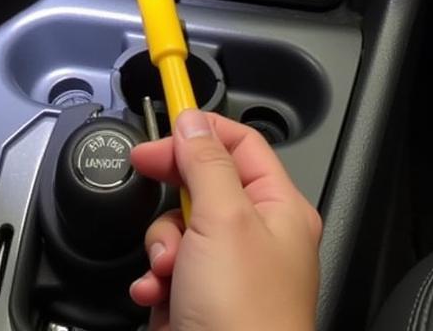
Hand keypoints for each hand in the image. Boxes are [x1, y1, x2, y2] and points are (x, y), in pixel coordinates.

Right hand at [130, 110, 321, 330]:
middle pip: (200, 184)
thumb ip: (205, 163)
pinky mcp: (202, 302)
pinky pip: (168, 269)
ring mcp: (228, 272)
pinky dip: (156, 280)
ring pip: (177, 228)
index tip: (161, 132)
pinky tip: (159, 296)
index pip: (239, 143)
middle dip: (171, 199)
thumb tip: (192, 122)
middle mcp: (256, 236)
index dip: (198, 132)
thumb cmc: (248, 320)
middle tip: (154, 195)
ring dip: (160, 246)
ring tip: (169, 271)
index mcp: (278, 208)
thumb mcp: (223, 221)